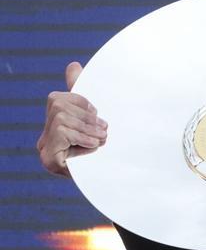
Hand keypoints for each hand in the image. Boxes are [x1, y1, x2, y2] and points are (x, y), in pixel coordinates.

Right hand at [38, 62, 106, 176]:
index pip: (58, 99)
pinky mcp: (49, 159)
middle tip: (104, 130)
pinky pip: (62, 132)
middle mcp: (45, 136)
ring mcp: (44, 148)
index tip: (99, 116)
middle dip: (85, 114)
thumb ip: (84, 96)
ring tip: (102, 139)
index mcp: (55, 125)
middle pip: (57, 104)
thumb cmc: (109, 151)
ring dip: (88, 127)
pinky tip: (94, 146)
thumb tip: (74, 65)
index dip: (81, 102)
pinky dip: (82, 136)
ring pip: (62, 117)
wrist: (116, 184)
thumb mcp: (99, 121)